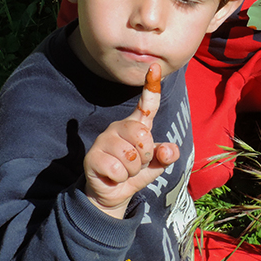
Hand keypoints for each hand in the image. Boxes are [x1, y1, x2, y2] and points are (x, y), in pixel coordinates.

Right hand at [83, 64, 178, 218]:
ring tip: (124, 170)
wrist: (114, 193)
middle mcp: (118, 127)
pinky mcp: (92, 157)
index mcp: (136, 125)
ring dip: (132, 170)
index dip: (151, 87)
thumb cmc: (136, 172)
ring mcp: (104, 140)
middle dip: (145, 155)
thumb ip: (167, 155)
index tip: (155, 67)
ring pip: (130, 156)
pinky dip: (120, 178)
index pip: (146, 105)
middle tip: (136, 163)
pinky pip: (117, 169)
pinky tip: (113, 176)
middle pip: (142, 135)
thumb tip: (168, 150)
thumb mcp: (158, 165)